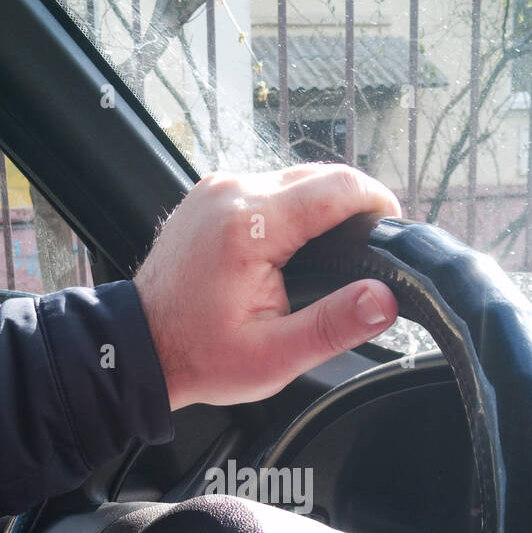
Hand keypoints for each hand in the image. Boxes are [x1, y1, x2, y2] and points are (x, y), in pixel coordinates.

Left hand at [133, 164, 401, 409]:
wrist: (140, 347)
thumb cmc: (201, 356)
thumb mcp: (275, 357)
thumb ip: (334, 325)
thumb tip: (386, 299)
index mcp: (250, 226)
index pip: (339, 187)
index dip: (378, 206)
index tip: (391, 236)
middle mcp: (232, 192)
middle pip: (321, 176)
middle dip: (353, 208)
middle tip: (366, 255)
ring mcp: (218, 187)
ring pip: (296, 178)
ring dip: (323, 209)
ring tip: (334, 255)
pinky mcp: (212, 193)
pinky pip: (269, 187)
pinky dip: (293, 210)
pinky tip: (296, 247)